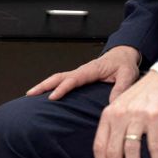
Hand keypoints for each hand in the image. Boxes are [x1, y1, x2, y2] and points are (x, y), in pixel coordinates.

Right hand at [26, 45, 141, 100]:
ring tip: (30, 95)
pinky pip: (61, 81)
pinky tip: (44, 95)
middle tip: (30, 94)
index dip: (62, 88)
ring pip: (57, 78)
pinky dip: (50, 86)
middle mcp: (81, 71)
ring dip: (43, 85)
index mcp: (91, 70)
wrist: (123, 55)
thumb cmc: (124, 64)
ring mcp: (78, 73)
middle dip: (43, 85)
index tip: (52, 97)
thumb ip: (121, 88)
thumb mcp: (128, 75)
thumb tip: (112, 103)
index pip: (73, 79)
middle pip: (58, 76)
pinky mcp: (79, 77)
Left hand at [93, 70, 157, 157]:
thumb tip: (110, 156)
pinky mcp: (155, 118)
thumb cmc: (141, 98)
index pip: (100, 146)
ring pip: (131, 151)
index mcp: (108, 116)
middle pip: (113, 152)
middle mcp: (119, 116)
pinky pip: (154, 146)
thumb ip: (114, 128)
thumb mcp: (121, 109)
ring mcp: (137, 117)